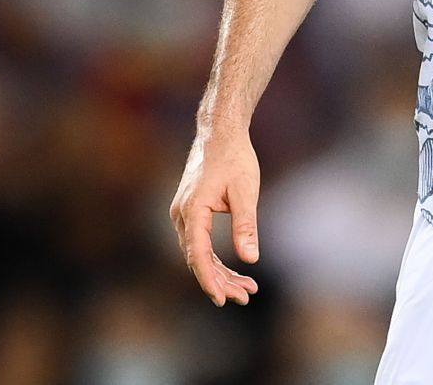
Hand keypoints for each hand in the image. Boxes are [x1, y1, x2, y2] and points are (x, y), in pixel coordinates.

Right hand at [169, 127, 262, 306]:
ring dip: (220, 273)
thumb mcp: (245, 191)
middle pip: (198, 259)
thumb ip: (246, 225)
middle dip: (221, 281)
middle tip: (246, 296)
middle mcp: (182, 216)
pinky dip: (216, 259)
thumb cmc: (234, 158)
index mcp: (192, 210)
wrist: (219, 134)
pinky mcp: (191, 214)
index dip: (210, 279)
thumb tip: (250, 258)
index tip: (222, 299)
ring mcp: (184, 215)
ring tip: (247, 289)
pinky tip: (234, 271)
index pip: (198, 254)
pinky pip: (200, 244)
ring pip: (199, 254)